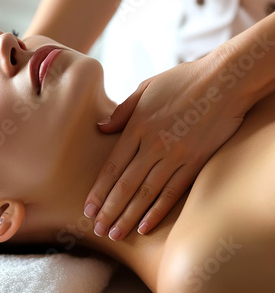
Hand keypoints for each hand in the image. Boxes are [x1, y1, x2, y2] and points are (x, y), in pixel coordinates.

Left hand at [84, 59, 244, 239]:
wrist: (224, 79)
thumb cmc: (183, 80)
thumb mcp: (145, 88)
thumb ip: (122, 112)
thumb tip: (101, 128)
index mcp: (137, 127)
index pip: (112, 167)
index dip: (99, 191)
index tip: (88, 208)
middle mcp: (153, 145)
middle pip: (125, 185)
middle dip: (109, 210)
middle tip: (98, 229)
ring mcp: (175, 155)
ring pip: (146, 193)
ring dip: (129, 216)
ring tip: (115, 233)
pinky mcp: (196, 161)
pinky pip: (174, 192)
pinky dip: (158, 211)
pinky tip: (145, 226)